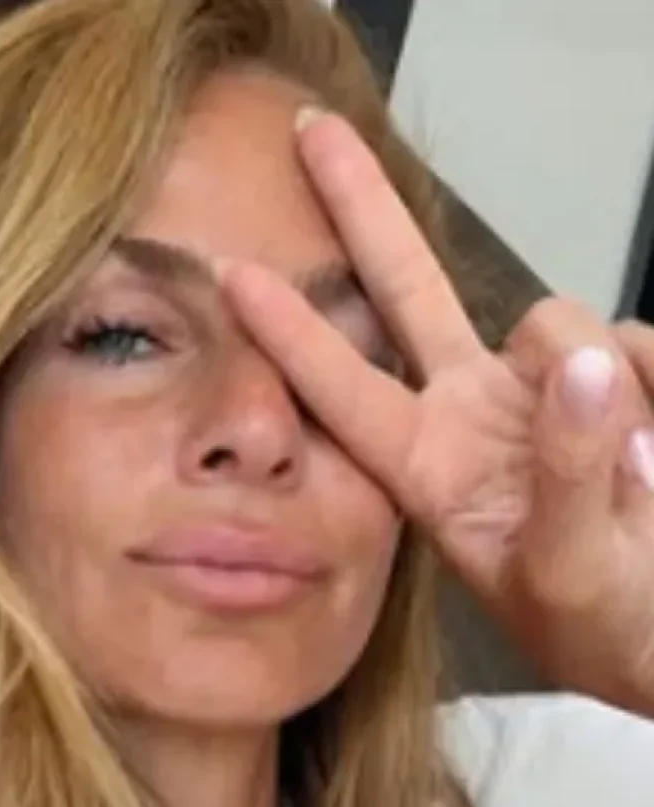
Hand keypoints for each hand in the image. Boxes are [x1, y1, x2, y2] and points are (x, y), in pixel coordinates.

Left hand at [219, 113, 653, 712]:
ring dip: (598, 381)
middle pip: (406, 293)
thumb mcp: (575, 573)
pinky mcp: (613, 380)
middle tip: (309, 136)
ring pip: (554, 320)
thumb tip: (574, 362)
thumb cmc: (606, 630)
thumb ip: (568, 470)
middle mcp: (471, 412)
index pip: (344, 388)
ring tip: (636, 477)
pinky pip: (633, 343)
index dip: (289, 333)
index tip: (232, 277)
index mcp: (428, 466)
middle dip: (361, 213)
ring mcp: (541, 391)